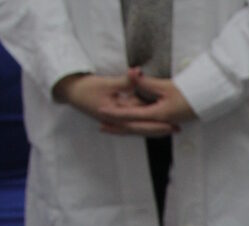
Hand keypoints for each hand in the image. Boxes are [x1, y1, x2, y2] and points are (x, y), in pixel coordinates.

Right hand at [52, 73, 178, 136]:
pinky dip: (146, 122)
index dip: (156, 125)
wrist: (70, 91)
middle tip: (178, 128)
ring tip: (173, 126)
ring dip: (155, 127)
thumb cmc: (85, 87)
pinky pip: (135, 121)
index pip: (140, 124)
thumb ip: (124, 81)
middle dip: (160, 129)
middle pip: (142, 128)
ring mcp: (117, 120)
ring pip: (140, 126)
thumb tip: (137, 72)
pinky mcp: (117, 115)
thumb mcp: (106, 83)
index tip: (170, 125)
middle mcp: (117, 122)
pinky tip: (158, 122)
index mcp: (115, 117)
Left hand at [95, 68, 195, 135]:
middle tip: (101, 128)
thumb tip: (131, 75)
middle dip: (117, 128)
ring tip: (112, 127)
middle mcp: (159, 123)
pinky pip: (148, 126)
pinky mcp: (167, 121)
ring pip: (140, 129)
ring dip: (126, 129)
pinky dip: (137, 126)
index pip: (131, 116)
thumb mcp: (166, 86)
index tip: (101, 112)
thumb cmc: (189, 93)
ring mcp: (164, 123)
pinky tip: (132, 124)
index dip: (115, 114)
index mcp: (158, 115)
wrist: (208, 100)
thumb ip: (146, 83)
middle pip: (134, 128)